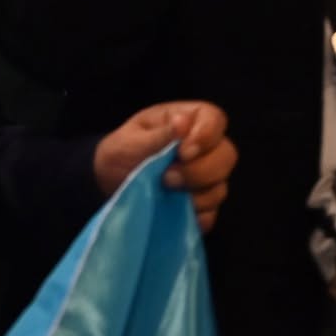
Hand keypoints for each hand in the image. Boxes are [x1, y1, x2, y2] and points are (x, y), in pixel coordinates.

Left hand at [94, 101, 237, 232]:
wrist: (108, 185)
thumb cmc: (120, 153)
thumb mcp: (131, 141)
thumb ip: (160, 135)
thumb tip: (183, 123)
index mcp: (188, 121)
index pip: (215, 120)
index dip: (206, 136)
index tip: (183, 152)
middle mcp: (204, 149)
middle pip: (227, 156)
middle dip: (201, 171)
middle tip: (168, 177)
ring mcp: (206, 179)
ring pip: (220, 188)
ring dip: (194, 195)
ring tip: (165, 193)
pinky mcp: (202, 207)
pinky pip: (210, 215)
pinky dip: (193, 216)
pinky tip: (172, 211)